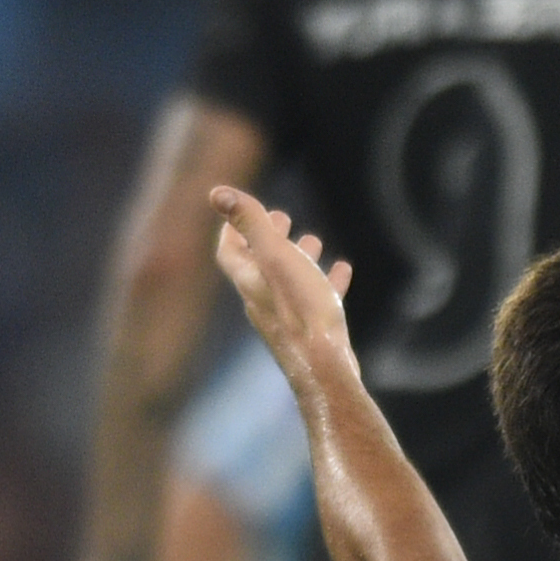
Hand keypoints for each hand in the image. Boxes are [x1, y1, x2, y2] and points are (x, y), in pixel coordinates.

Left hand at [207, 187, 357, 388]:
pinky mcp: (311, 333)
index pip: (229, 251)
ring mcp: (287, 320)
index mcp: (250, 283)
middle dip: (267, 237)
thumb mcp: (277, 256)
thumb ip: (250, 222)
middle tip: (281, 217)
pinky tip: (342, 271)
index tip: (241, 209)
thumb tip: (217, 191)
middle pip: (258, 264)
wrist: (325, 369)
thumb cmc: (301, 311)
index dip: (231, 228)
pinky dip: (325, 280)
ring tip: (313, 240)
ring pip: (287, 281)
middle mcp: (262, 302)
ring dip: (297, 257)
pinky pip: (315, 299)